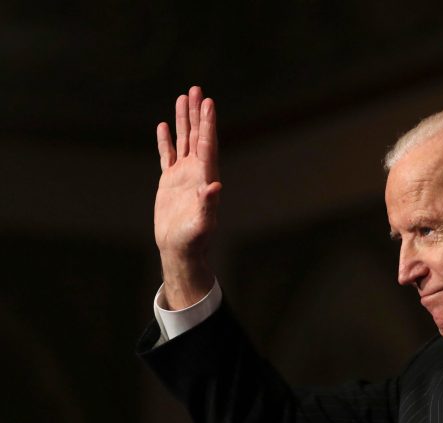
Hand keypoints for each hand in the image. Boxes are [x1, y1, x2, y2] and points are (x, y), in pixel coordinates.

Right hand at [154, 86, 221, 308]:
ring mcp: (183, 176)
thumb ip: (208, 205)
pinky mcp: (169, 182)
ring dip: (184, 120)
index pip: (207, 144)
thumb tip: (214, 186)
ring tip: (182, 97)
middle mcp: (196, 172)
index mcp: (205, 177)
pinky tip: (164, 125)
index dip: (208, 124)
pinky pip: (167, 156)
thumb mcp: (202, 223)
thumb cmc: (194, 240)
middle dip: (197, 113)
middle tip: (196, 89)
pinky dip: (166, 141)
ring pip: (183, 141)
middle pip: (197, 136)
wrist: (180, 248)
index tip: (208, 102)